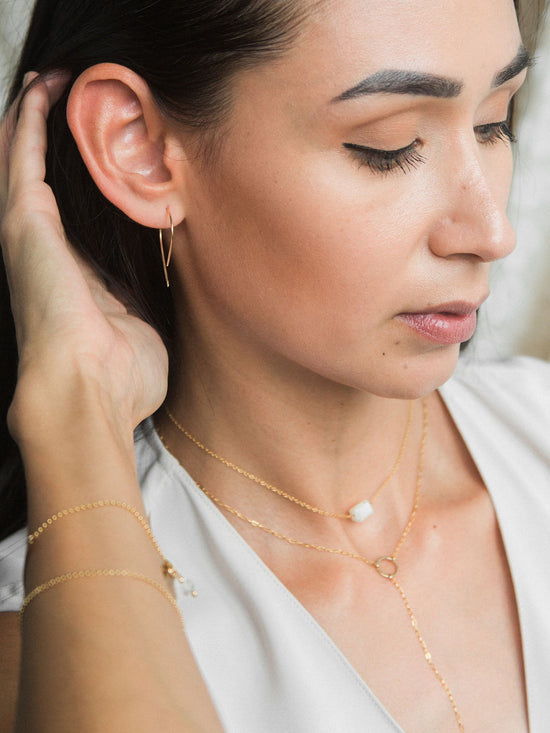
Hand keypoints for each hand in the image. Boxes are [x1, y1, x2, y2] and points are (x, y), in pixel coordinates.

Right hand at [0, 74, 168, 439]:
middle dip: (54, 137)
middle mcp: (43, 249)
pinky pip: (19, 154)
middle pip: (41, 178)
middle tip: (75, 95)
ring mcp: (28, 233)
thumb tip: (167, 275)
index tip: (110, 149)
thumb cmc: (120, 375)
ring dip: (38, 117)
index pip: (74, 213)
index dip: (86, 179)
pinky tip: (46, 85)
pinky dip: (30, 118)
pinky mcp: (23, 220)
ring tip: (60, 80)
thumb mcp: (145, 324)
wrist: (89, 392)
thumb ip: (147, 293)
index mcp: (73, 273)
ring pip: (22, 158)